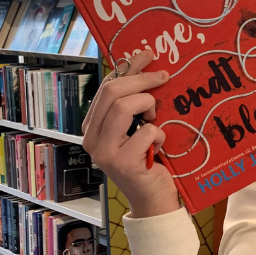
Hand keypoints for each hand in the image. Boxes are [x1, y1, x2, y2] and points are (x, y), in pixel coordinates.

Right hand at [82, 49, 181, 217]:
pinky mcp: (122, 163)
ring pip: (124, 107)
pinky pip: (146, 131)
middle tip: (164, 76)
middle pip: (112, 93)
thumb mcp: (137, 127)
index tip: (147, 54)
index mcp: (92, 127)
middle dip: (141, 79)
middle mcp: (91, 139)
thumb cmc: (149, 160)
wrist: (154, 199)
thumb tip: (145, 67)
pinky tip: (159, 147)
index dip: (127, 68)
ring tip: (155, 119)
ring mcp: (104, 152)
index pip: (105, 88)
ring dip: (148, 106)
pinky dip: (160, 135)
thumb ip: (133, 104)